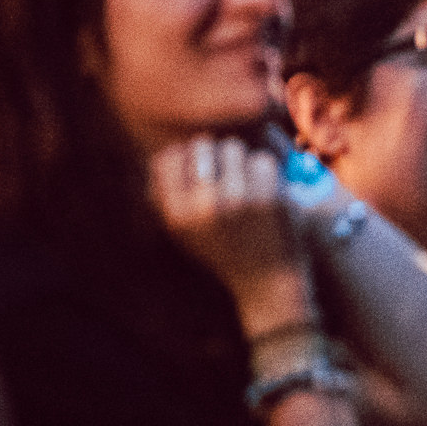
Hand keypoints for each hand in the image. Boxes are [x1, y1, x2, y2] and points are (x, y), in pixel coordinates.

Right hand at [150, 136, 310, 331]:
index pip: (168, 158)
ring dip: (241, 159)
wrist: (267, 280)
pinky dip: (265, 170)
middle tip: (225, 169)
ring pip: (234, 147)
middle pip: (202, 145)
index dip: (184, 155)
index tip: (198, 164)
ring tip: (245, 181)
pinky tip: (267, 189)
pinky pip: (263, 160)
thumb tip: (155, 157)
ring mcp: (240, 200)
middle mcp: (205, 206)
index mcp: (177, 215)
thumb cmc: (223, 251)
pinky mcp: (271, 198)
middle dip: (213, 152)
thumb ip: (164, 198)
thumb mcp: (184, 232)